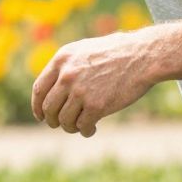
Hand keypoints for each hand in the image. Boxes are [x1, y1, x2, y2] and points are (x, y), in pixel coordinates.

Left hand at [30, 32, 157, 136]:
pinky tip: (92, 128)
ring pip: (64, 120)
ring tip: (80, 126)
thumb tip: (54, 87)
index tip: (41, 116)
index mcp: (62, 59)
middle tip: (61, 124)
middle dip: (53, 120)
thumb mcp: (85, 50)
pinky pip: (82, 126)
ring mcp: (81, 91)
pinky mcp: (96, 106)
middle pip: (49, 108)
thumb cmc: (118, 52)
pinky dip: (85, 131)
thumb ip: (68, 66)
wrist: (143, 56)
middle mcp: (67, 75)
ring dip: (71, 127)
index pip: (39, 89)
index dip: (38, 106)